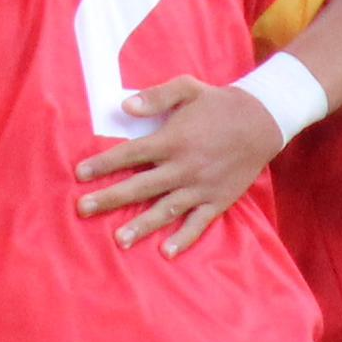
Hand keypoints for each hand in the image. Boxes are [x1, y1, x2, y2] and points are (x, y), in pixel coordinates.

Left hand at [74, 77, 285, 252]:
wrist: (262, 120)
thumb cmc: (217, 103)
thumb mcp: (187, 88)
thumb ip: (155, 96)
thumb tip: (124, 107)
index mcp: (172, 140)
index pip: (130, 154)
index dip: (103, 164)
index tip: (79, 174)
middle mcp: (183, 167)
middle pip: (140, 186)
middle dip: (109, 198)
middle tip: (82, 209)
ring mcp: (201, 187)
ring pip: (166, 210)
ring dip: (142, 226)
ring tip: (118, 240)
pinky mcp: (218, 200)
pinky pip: (198, 223)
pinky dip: (184, 239)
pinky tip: (167, 252)